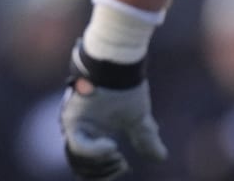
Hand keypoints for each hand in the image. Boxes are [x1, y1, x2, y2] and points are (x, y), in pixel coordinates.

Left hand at [59, 41, 167, 179]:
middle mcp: (78, 128)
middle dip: (103, 172)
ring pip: (78, 159)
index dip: (106, 171)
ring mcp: (73, 123)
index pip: (88, 162)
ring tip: (118, 157)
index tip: (125, 165)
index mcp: (90, 130)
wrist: (119, 64)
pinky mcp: (73, 118)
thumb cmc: (126, 86)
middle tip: (122, 165)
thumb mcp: (138, 118)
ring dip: (101, 164)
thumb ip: (144, 138)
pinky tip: (113, 146)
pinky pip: (78, 144)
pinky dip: (95, 151)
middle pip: (81, 165)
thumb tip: (160, 157)